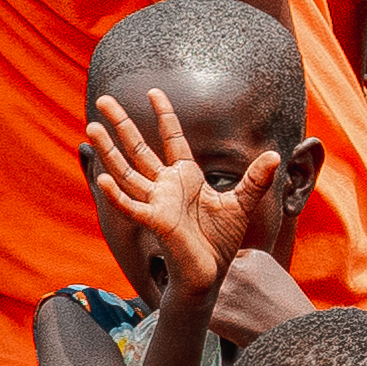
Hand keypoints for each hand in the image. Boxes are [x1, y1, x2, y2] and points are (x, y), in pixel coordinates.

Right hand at [83, 85, 285, 303]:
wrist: (212, 274)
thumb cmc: (221, 240)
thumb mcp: (242, 204)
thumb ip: (255, 179)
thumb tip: (275, 155)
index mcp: (185, 177)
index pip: (171, 138)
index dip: (163, 115)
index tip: (153, 92)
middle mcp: (166, 186)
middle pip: (138, 149)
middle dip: (121, 125)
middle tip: (103, 100)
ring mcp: (157, 203)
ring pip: (126, 172)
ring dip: (109, 151)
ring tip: (91, 126)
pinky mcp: (155, 223)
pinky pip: (130, 206)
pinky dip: (115, 194)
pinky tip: (101, 178)